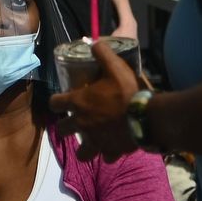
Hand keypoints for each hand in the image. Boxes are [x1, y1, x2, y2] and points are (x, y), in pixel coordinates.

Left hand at [49, 41, 148, 161]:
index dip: (56, 101)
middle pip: (62, 130)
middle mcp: (82, 124)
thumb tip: (95, 43)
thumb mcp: (115, 66)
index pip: (55, 103)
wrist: (147, 117)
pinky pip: (107, 157)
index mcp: (79, 103)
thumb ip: (103, 54)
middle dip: (65, 127)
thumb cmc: (127, 91)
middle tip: (74, 122)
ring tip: (91, 141)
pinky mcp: (111, 152)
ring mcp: (96, 141)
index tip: (60, 101)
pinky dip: (109, 153)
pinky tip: (114, 147)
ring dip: (84, 148)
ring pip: (82, 153)